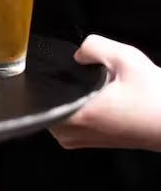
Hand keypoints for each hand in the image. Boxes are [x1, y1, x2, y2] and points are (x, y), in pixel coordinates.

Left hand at [50, 35, 160, 150]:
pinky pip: (70, 120)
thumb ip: (93, 46)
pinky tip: (102, 99)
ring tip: (101, 90)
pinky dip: (81, 107)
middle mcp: (74, 134)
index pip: (40, 97)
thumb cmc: (155, 98)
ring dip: (73, 97)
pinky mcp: (89, 143)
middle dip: (64, 85)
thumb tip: (77, 54)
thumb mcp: (126, 58)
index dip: (46, 78)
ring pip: (58, 111)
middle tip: (93, 79)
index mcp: (78, 116)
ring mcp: (80, 142)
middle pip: (47, 102)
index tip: (62, 70)